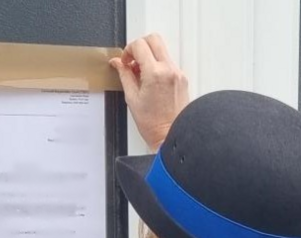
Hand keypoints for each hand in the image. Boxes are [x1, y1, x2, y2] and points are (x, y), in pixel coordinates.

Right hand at [110, 34, 188, 150]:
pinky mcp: (182, 78)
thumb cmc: (153, 124)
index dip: (128, 50)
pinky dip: (158, 65)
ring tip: (141, 74)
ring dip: (149, 56)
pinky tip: (151, 81)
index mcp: (155, 73)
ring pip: (162, 50)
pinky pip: (168, 63)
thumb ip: (124, 75)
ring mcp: (178, 73)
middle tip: (133, 61)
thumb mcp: (132, 98)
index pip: (139, 45)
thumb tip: (118, 63)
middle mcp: (169, 70)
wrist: (171, 136)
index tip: (125, 61)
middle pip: (154, 39)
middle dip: (140, 46)